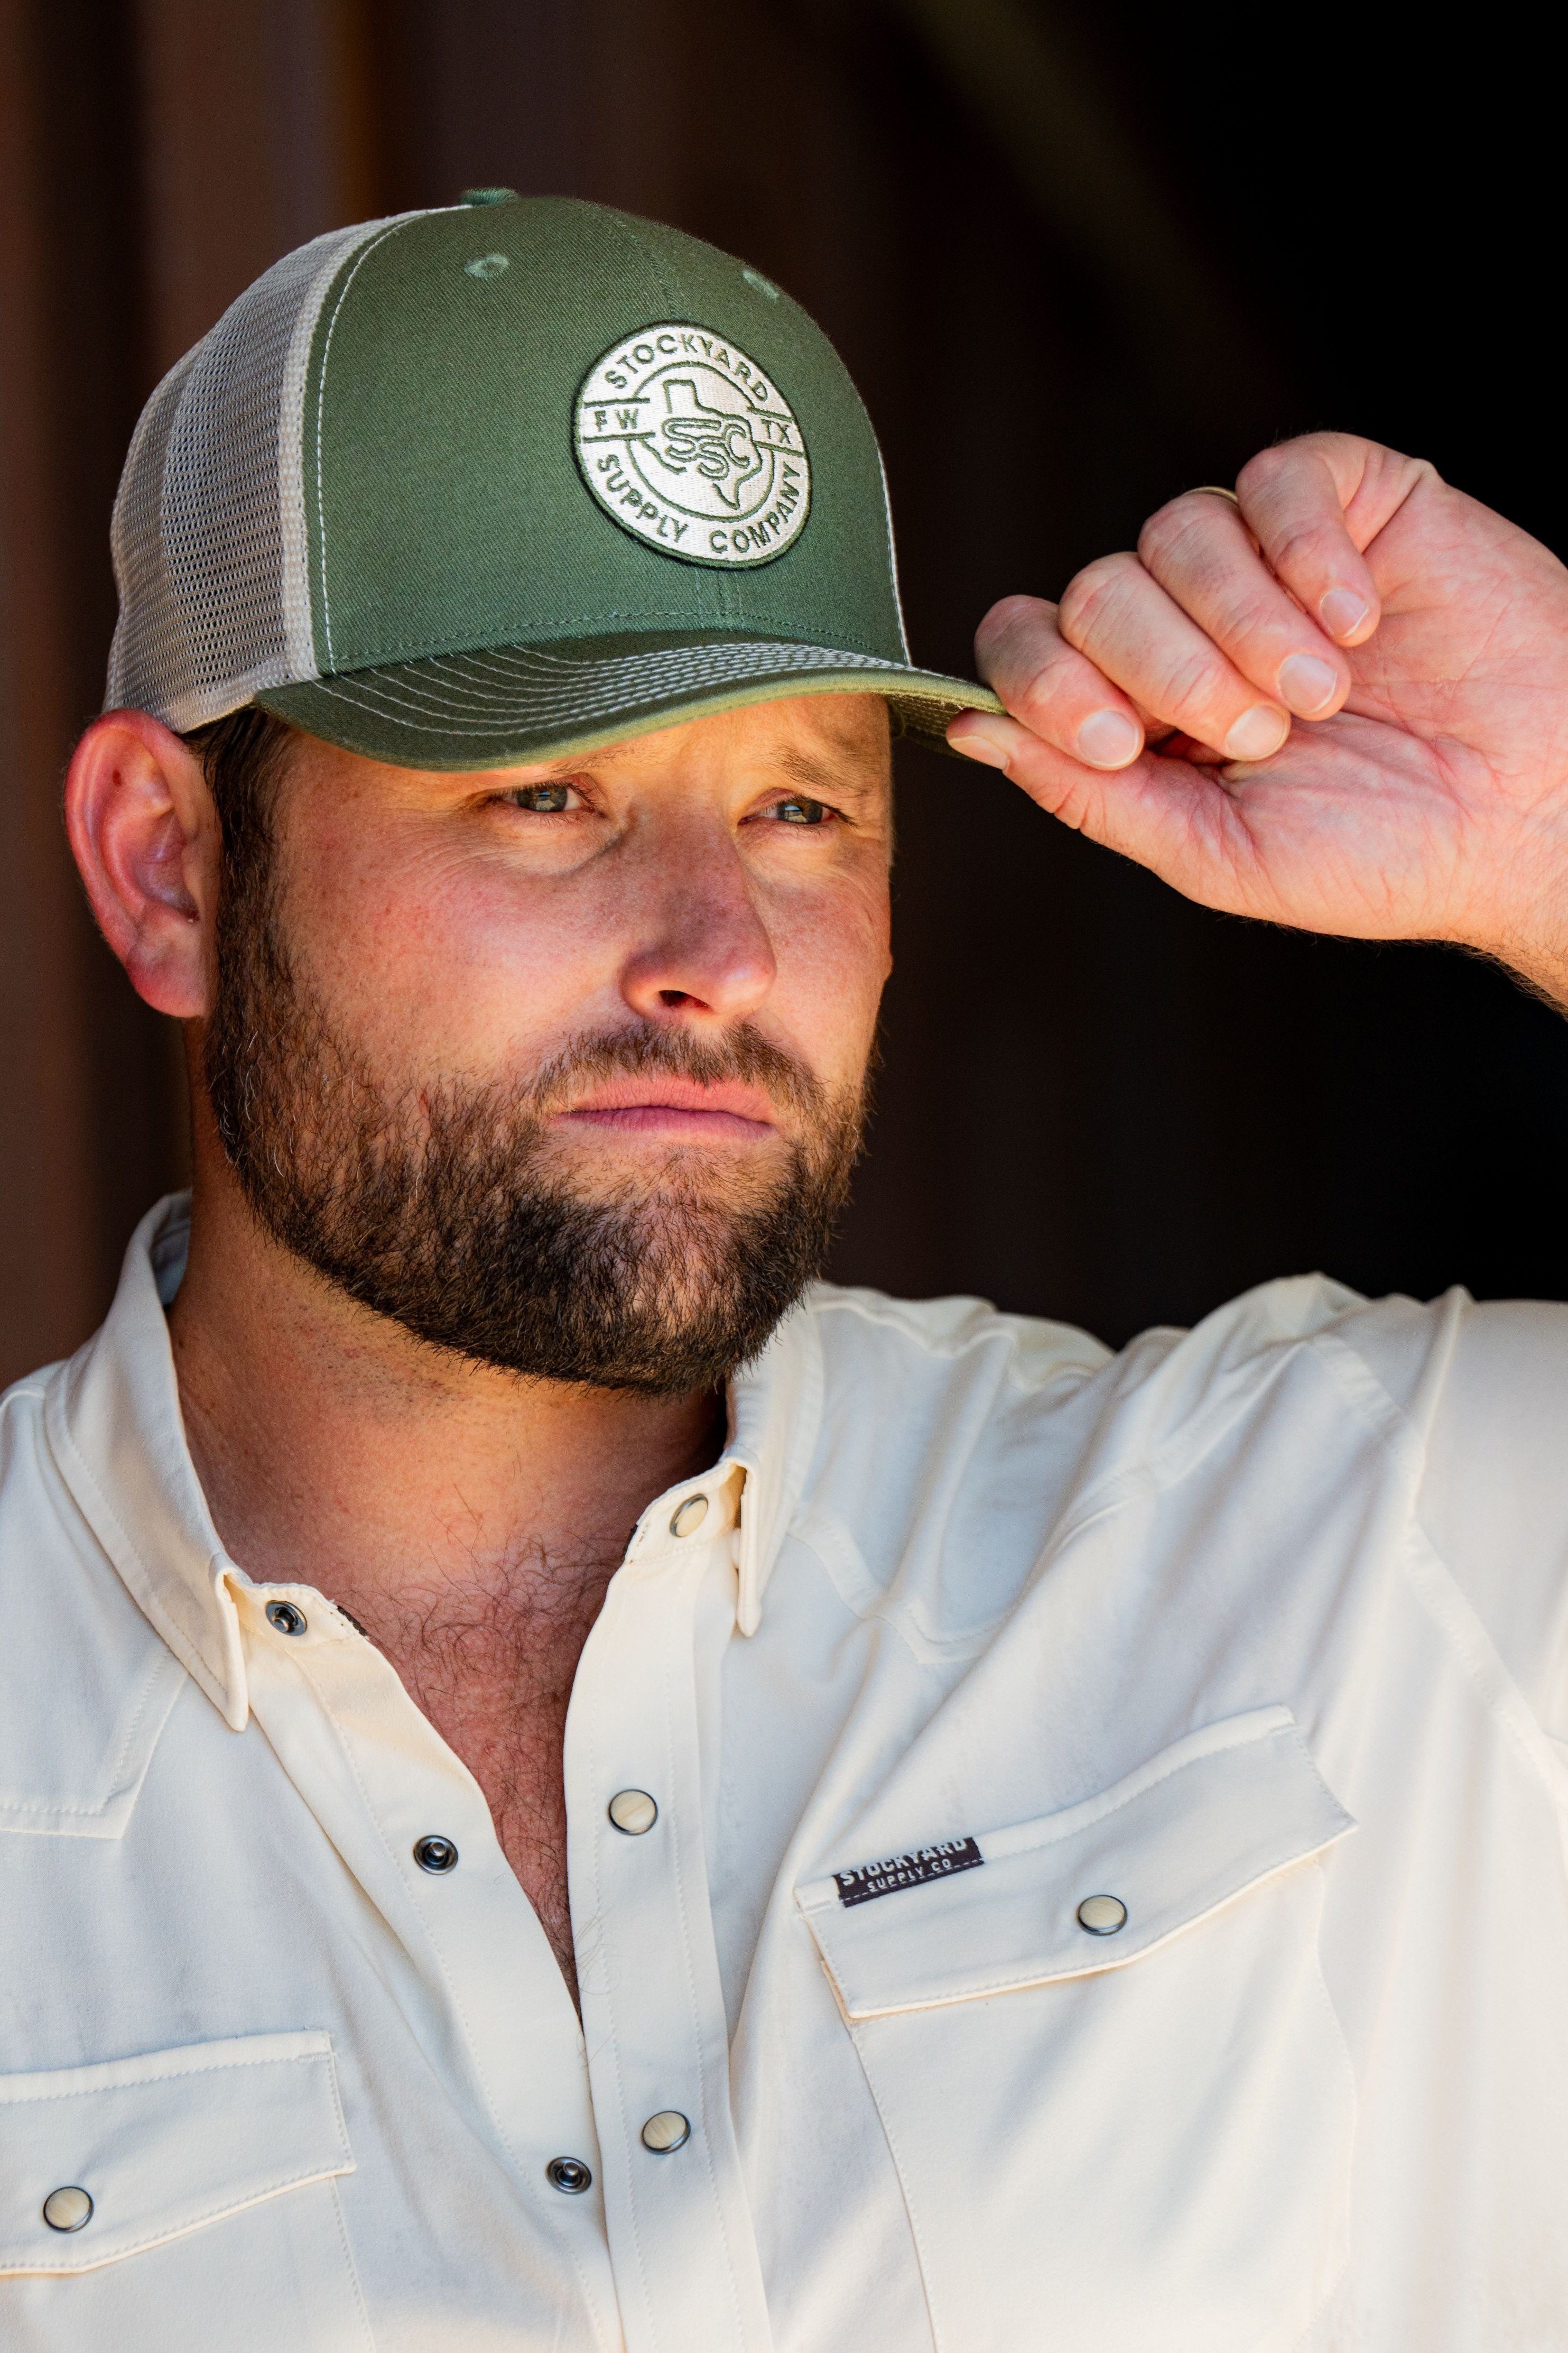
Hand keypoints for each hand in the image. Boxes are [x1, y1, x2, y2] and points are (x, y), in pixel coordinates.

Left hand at [950, 434, 1567, 1003]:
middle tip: (1260, 733)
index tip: (1117, 737)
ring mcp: (1267, 557)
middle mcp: (1190, 622)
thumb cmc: (1387, 853)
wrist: (1535, 818)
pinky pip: (1279, 477)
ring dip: (1244, 622)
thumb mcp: (1219, 854)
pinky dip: (1307, 552)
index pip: (1031, 646)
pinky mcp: (1351, 501)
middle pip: (1095, 587)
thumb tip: (971, 736)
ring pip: (1178, 528)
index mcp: (1145, 709)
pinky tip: (1356, 619)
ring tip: (1322, 695)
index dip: (1047, 679)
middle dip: (1165, 668)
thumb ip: (1092, 795)